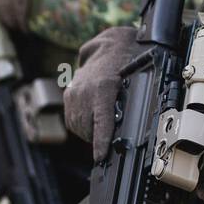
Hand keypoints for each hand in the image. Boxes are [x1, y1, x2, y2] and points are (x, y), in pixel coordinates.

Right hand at [64, 26, 138, 161]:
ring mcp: (73, 94)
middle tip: (112, 134)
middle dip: (100, 137)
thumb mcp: (136, 84)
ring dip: (91, 131)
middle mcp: (84, 91)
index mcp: (103, 88)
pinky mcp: (68, 96)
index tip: (100, 157)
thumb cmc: (128, 65)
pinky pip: (73, 121)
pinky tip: (94, 117)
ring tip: (103, 123)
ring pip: (80, 127)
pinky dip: (83, 124)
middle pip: (89, 129)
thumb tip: (131, 132)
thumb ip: (131, 107)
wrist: (111, 47)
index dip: (100, 142)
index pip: (101, 122)